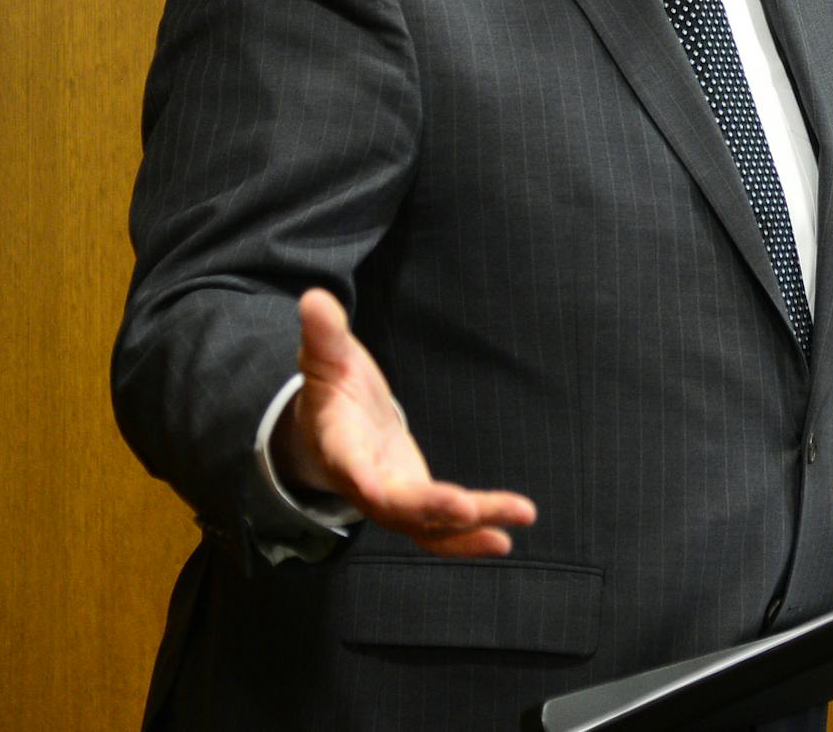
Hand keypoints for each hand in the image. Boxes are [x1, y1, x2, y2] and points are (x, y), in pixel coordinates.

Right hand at [274, 289, 536, 556]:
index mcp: (340, 448)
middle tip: (466, 509)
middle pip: (396, 507)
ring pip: (427, 527)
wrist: (332, 431)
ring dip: (470, 529)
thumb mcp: (325, 358)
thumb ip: (324, 334)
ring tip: (517, 519)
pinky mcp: (416, 507)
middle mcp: (365, 485)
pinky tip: (507, 534)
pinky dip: (471, 535)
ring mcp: (393, 502)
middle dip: (430, 509)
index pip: (349, 466)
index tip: (376, 492)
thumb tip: (314, 298)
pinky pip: (442, 530)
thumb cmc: (332, 390)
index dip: (364, 481)